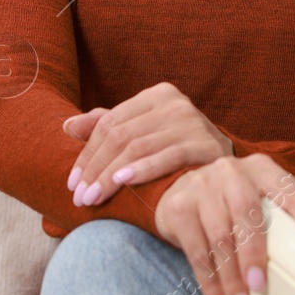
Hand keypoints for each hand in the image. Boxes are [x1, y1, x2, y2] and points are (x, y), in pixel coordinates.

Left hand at [62, 81, 231, 206]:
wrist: (227, 171)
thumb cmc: (177, 151)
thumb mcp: (141, 134)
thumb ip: (106, 127)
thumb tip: (67, 127)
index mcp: (156, 95)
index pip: (109, 122)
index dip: (86, 153)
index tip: (72, 183)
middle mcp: (175, 103)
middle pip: (121, 135)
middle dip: (95, 169)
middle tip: (80, 197)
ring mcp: (193, 121)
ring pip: (138, 147)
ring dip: (110, 176)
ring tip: (93, 199)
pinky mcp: (207, 144)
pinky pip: (168, 157)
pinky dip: (143, 170)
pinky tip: (123, 183)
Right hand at [154, 154, 294, 294]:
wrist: (181, 190)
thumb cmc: (231, 204)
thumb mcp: (257, 200)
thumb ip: (280, 220)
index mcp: (262, 169)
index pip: (292, 191)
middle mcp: (231, 172)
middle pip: (246, 212)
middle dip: (254, 253)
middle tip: (259, 286)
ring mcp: (202, 186)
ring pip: (220, 237)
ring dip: (231, 278)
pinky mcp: (179, 207)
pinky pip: (196, 251)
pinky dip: (209, 282)